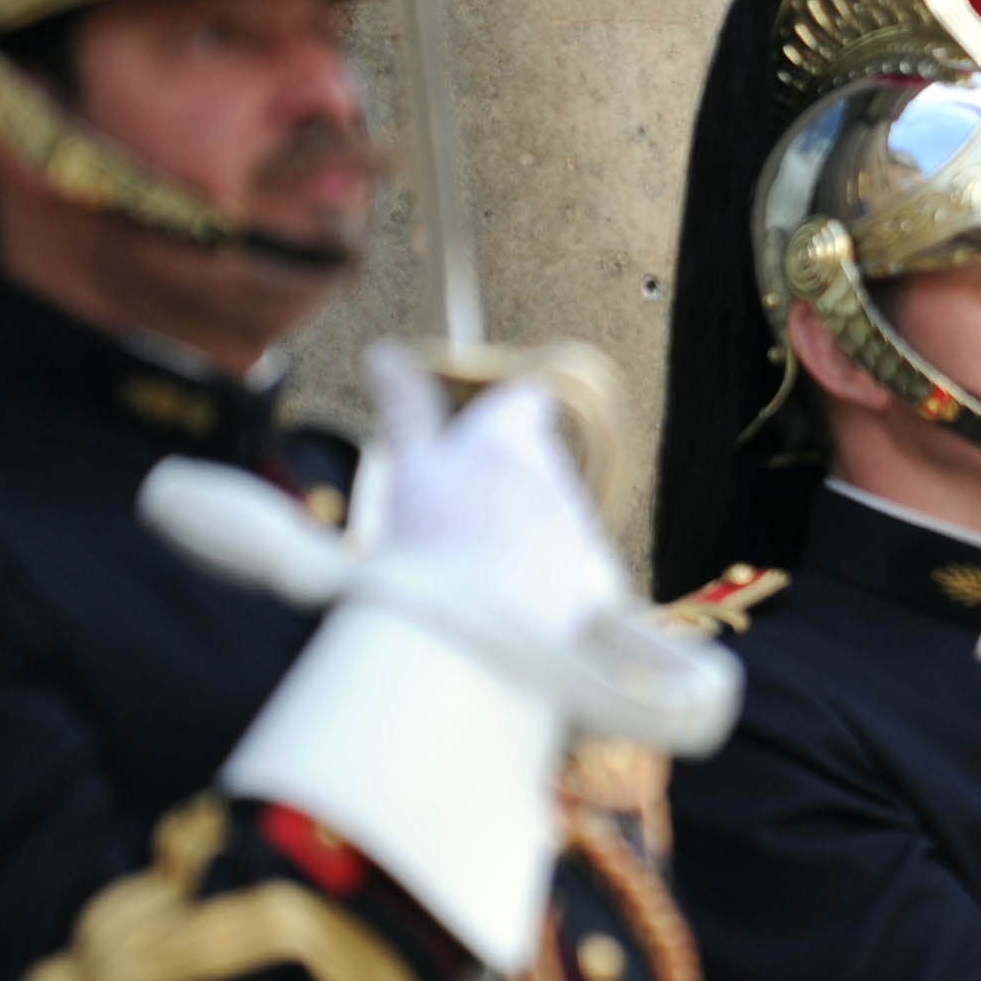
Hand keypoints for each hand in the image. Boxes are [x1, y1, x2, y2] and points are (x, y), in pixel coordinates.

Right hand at [363, 341, 623, 650]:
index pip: (525, 401)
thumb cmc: (436, 538)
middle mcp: (556, 473)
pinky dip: (552, 580)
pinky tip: (516, 602)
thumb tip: (384, 352)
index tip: (483, 433)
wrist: (479, 628)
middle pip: (536, 465)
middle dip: (507, 485)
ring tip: (478, 570)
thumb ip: (405, 409)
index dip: (506, 415)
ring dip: (529, 534)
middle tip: (459, 522)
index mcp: (509, 437)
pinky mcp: (597, 577)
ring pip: (555, 517)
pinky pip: (575, 568)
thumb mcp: (410, 466)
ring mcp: (580, 525)